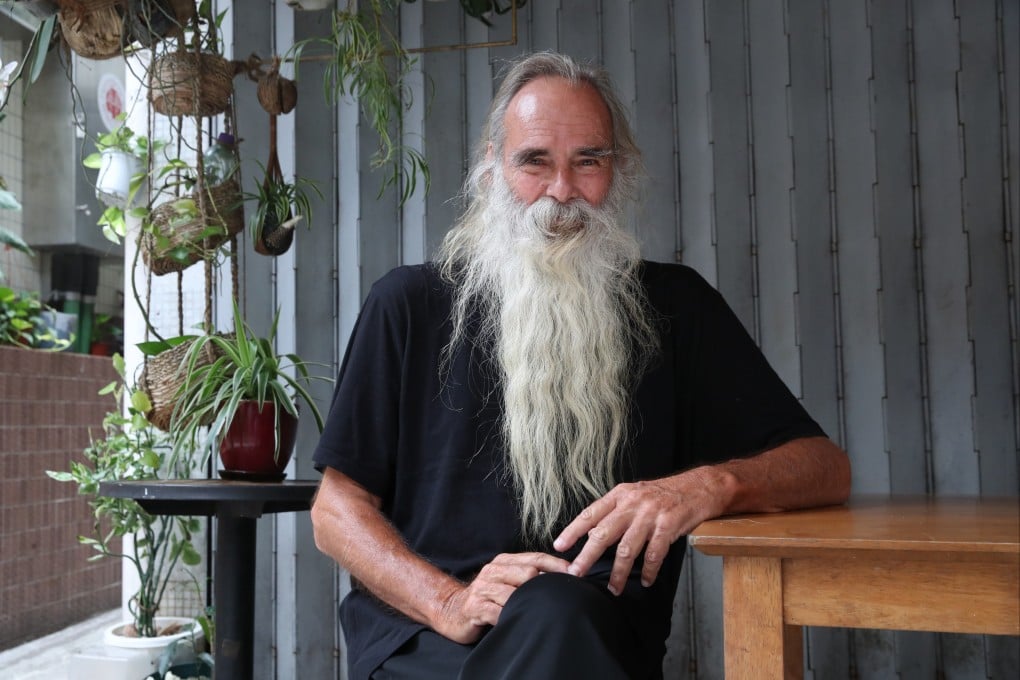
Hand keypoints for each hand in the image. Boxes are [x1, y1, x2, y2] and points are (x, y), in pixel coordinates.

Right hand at [433, 552, 570, 643]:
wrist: (452, 610)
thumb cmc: (487, 598)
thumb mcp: (505, 581)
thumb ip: (527, 577)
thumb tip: (562, 577)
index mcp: (503, 562)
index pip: (535, 558)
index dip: (556, 565)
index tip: (576, 573)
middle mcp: (493, 571)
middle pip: (527, 572)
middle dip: (545, 585)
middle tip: (561, 596)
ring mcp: (483, 588)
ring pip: (514, 593)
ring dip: (529, 603)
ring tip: (542, 611)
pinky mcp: (475, 607)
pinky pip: (498, 612)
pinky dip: (510, 617)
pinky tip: (518, 622)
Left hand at [553, 472, 723, 595]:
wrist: (699, 487)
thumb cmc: (664, 494)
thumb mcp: (635, 495)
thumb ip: (615, 512)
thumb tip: (592, 533)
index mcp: (621, 495)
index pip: (591, 513)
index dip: (573, 530)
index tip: (559, 546)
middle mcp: (633, 503)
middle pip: (603, 533)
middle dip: (587, 556)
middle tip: (576, 573)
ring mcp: (651, 515)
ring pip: (627, 549)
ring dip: (618, 573)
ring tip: (613, 588)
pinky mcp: (669, 526)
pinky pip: (654, 554)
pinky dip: (649, 571)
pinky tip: (646, 581)